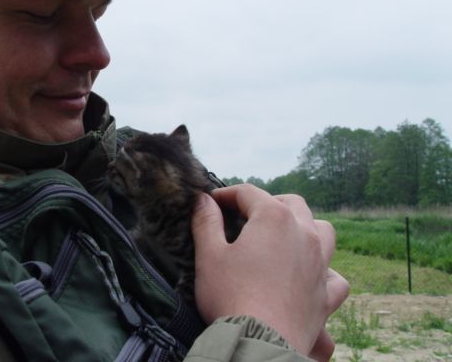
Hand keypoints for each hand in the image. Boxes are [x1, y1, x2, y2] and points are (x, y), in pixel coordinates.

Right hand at [191, 184, 348, 356]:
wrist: (259, 344)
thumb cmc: (231, 296)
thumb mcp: (209, 255)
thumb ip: (206, 222)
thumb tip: (203, 201)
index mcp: (273, 218)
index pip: (248, 193)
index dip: (226, 194)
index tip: (211, 202)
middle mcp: (304, 234)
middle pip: (290, 202)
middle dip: (267, 202)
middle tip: (245, 214)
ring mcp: (320, 264)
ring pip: (322, 231)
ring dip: (304, 226)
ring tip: (285, 236)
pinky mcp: (326, 294)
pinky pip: (335, 276)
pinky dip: (324, 270)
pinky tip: (310, 275)